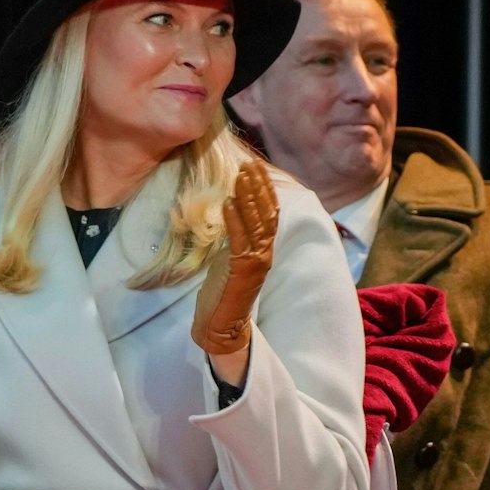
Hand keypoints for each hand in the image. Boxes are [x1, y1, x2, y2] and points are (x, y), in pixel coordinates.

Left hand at [192, 158, 277, 356]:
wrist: (220, 326)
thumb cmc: (222, 291)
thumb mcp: (229, 256)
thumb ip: (235, 236)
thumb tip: (229, 209)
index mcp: (264, 249)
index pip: (269, 213)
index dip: (264, 189)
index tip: (255, 167)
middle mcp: (265, 253)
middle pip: (267, 213)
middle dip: (259, 187)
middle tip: (250, 163)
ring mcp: (257, 262)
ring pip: (257, 223)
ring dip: (249, 197)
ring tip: (241, 176)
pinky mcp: (243, 271)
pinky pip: (240, 240)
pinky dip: (235, 219)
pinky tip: (228, 201)